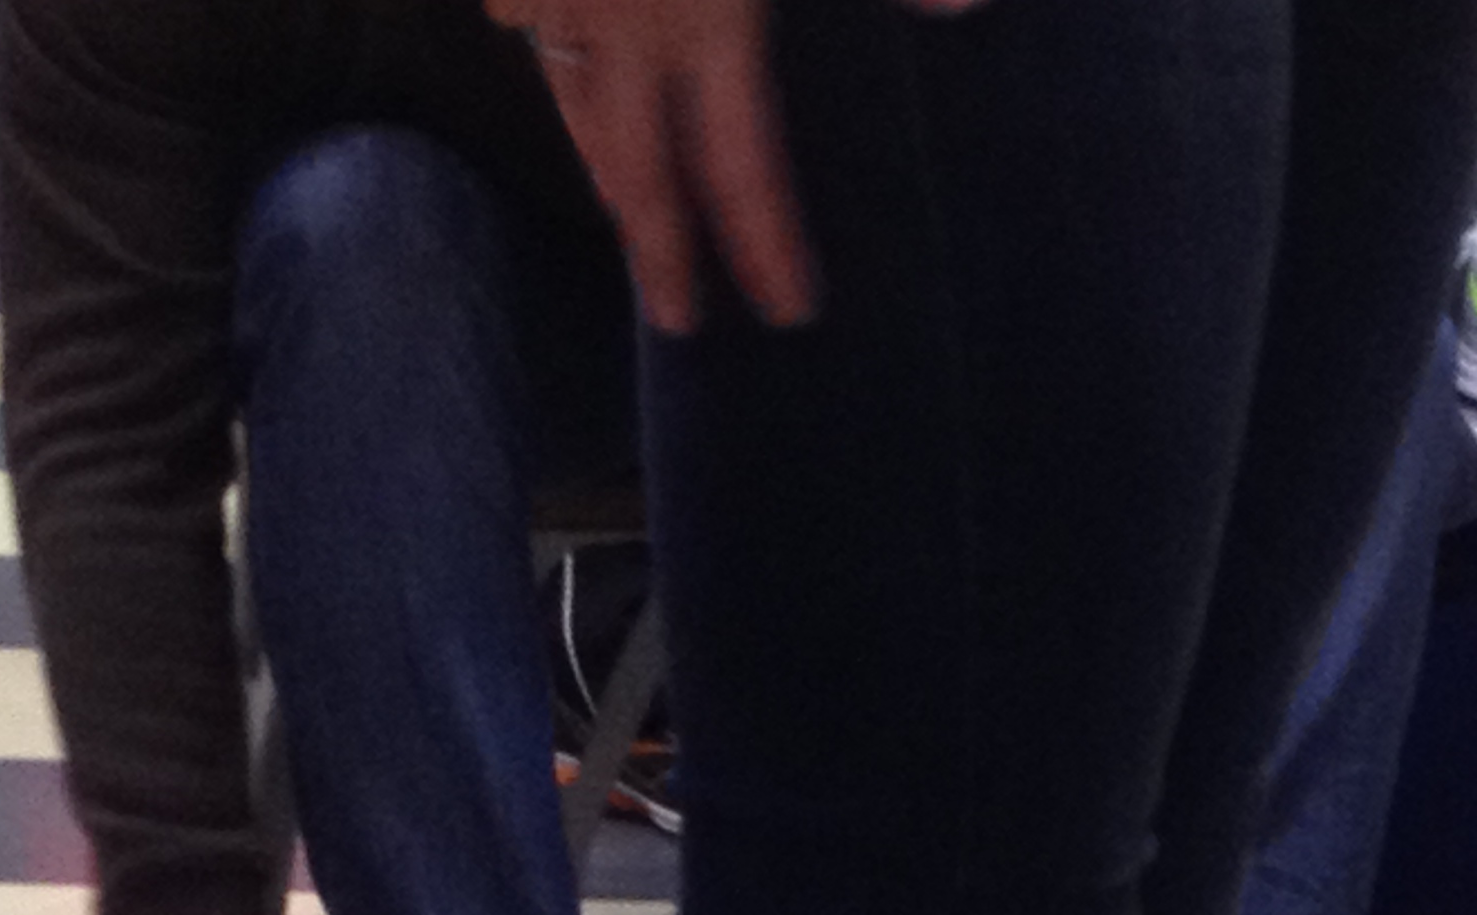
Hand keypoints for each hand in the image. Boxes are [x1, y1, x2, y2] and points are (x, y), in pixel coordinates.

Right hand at [491, 0, 990, 334]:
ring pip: (562, 90)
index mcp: (705, 13)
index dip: (763, 246)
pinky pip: (512, 3)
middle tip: (676, 321)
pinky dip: (537, 42)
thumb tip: (964, 8)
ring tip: (624, 214)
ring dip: (598, 162)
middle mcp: (616, 12)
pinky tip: (546, 49)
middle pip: (633, 164)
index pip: (738, 165)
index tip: (786, 313)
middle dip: (658, 249)